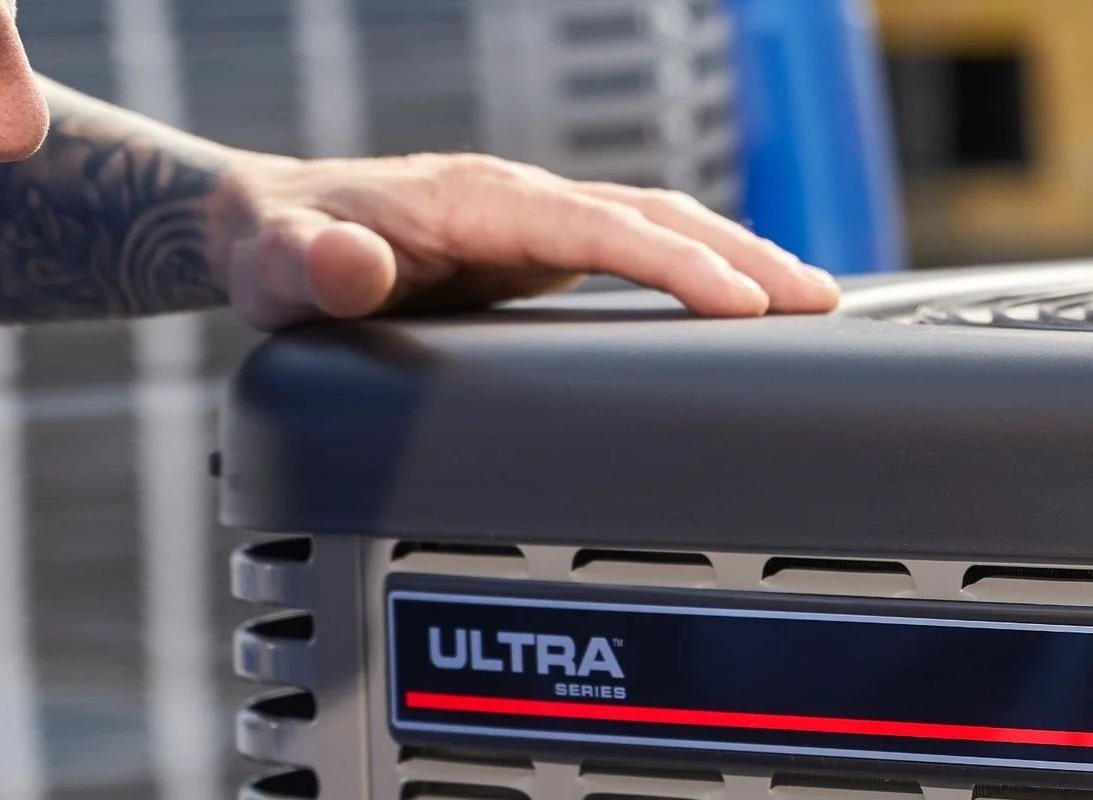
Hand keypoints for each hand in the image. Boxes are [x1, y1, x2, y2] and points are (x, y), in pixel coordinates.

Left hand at [209, 151, 839, 328]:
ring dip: (738, 258)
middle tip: (821, 306)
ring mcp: (536, 219)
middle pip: (656, 215)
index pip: (601, 225)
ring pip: (661, 224)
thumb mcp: (280, 266)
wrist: (271, 225)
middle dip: (743, 257)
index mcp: (477, 203)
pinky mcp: (540, 244)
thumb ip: (312, 267)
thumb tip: (351, 267)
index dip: (674, 265)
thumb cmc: (279, 250)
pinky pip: (640, 246)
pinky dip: (699, 267)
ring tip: (812, 302)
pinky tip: (736, 301)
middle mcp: (520, 200)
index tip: (742, 303)